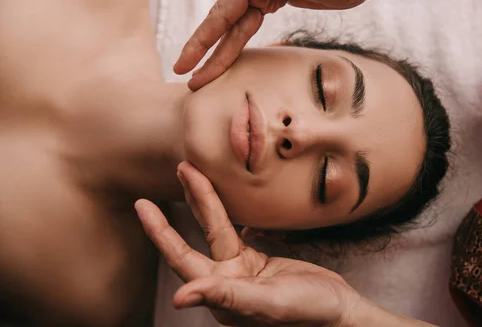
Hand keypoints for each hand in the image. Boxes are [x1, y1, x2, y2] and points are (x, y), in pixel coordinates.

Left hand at [135, 161, 361, 326]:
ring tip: (194, 171)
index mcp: (221, 295)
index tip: (142, 207)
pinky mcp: (258, 262)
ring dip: (208, 199)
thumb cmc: (309, 313)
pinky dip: (230, 211)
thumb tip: (179, 298)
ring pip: (219, 228)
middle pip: (197, 237)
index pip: (182, 259)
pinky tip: (224, 193)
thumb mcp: (268, 303)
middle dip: (187, 202)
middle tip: (177, 168)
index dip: (161, 233)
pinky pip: (238, 231)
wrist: (339, 312)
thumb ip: (227, 296)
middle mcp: (226, 281)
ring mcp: (242, 270)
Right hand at [175, 0, 369, 89]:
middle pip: (221, 22)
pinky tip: (227, 54)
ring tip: (203, 75)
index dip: (200, 42)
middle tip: (182, 75)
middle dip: (202, 51)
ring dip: (218, 52)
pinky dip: (236, 42)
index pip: (220, 14)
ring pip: (234, 28)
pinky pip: (247, 26)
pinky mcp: (272, 0)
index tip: (182, 65)